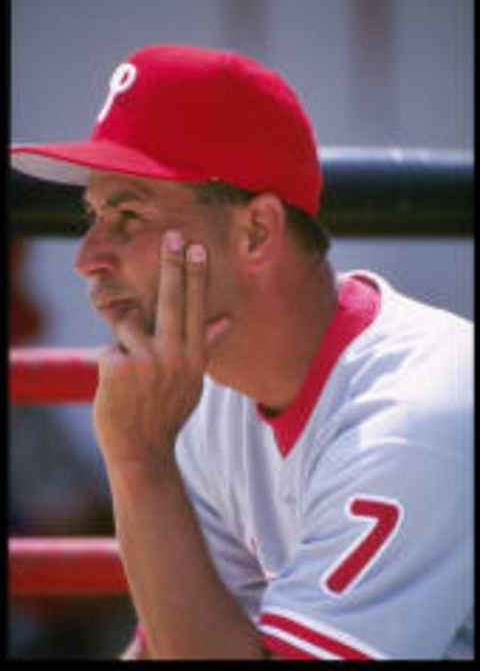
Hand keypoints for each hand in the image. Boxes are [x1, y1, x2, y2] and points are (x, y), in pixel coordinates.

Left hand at [93, 230, 229, 468]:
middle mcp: (174, 356)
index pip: (196, 308)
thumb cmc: (165, 413)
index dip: (195, 276)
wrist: (141, 450)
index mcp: (194, 358)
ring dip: (125, 344)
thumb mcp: (193, 382)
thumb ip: (206, 347)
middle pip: (172, 300)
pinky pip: (108, 349)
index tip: (196, 248)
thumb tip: (226, 319)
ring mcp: (146, 361)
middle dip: (172, 265)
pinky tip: (117, 391)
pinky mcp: (118, 368)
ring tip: (131, 378)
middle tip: (172, 236)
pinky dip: (109, 365)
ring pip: (128, 325)